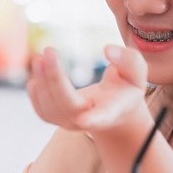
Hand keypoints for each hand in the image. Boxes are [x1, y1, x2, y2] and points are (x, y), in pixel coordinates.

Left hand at [26, 46, 150, 139]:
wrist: (115, 109)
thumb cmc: (126, 89)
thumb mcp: (137, 74)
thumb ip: (129, 60)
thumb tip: (107, 49)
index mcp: (110, 111)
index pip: (102, 117)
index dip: (93, 119)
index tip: (83, 120)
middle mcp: (88, 121)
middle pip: (67, 105)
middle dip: (55, 79)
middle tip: (49, 51)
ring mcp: (70, 122)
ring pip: (50, 109)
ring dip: (41, 82)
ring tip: (39, 58)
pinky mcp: (58, 119)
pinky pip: (41, 110)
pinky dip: (35, 91)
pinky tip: (37, 71)